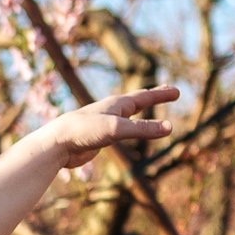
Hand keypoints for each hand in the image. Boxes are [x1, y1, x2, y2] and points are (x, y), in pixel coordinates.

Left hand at [39, 83, 181, 170]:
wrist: (57, 143)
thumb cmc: (84, 131)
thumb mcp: (117, 129)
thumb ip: (143, 129)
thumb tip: (170, 128)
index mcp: (116, 104)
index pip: (145, 97)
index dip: (161, 95)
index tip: (177, 91)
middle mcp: (111, 111)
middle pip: (137, 101)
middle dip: (154, 97)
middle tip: (168, 92)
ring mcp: (104, 123)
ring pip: (127, 116)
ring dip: (141, 113)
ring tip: (145, 109)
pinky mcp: (97, 138)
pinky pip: (119, 131)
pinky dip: (129, 129)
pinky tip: (126, 131)